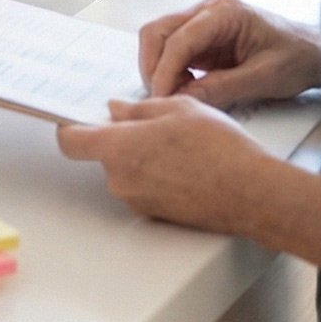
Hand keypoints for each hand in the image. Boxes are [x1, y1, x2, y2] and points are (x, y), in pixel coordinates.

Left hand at [56, 95, 277, 235]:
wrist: (249, 191)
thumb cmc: (219, 149)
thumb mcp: (180, 108)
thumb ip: (140, 109)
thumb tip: (117, 110)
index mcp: (120, 148)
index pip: (72, 141)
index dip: (72, 127)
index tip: (81, 118)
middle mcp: (121, 179)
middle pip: (104, 154)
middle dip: (123, 138)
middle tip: (157, 124)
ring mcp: (136, 200)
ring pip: (126, 170)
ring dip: (142, 156)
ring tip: (181, 144)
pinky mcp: (154, 214)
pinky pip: (143, 187)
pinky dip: (156, 175)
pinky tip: (187, 165)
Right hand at [139, 0, 320, 107]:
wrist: (315, 52)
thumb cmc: (298, 58)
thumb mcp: (263, 77)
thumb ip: (222, 87)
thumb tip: (183, 98)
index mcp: (226, 12)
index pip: (179, 39)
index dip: (165, 71)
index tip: (163, 100)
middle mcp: (210, 10)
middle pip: (158, 32)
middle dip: (154, 67)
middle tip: (164, 99)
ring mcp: (205, 23)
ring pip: (161, 41)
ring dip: (159, 69)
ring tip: (177, 96)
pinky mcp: (205, 39)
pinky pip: (174, 52)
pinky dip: (171, 72)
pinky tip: (185, 91)